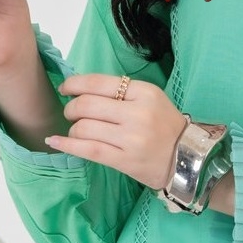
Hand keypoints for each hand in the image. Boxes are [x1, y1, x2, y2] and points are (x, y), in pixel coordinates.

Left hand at [46, 74, 188, 190]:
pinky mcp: (125, 160)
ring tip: (77, 130)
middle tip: (72, 113)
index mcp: (144, 92)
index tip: (66, 89)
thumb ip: (121, 92)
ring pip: (84, 127)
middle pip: (87, 104)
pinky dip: (66, 144)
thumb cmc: (165, 126)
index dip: (75, 84)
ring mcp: (131, 138)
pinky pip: (87, 149)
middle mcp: (138, 113)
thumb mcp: (151, 99)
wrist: (187, 158)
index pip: (99, 82)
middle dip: (71, 108)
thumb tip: (81, 89)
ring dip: (72, 128)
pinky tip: (55, 142)